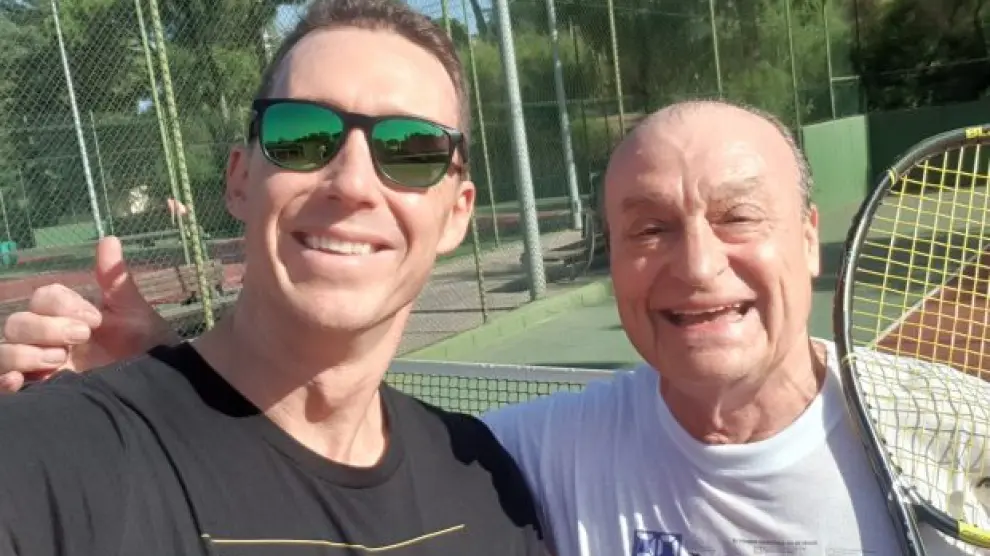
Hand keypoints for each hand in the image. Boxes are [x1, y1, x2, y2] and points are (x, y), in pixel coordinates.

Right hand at [0, 236, 178, 391]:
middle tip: (80, 338)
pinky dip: (3, 380)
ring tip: (59, 361)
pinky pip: (1, 382)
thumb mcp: (134, 314)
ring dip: (23, 353)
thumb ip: (116, 281)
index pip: (42, 298)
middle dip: (45, 328)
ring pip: (3, 351)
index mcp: (67, 317)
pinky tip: (19, 382)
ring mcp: (40, 367)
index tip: (94, 320)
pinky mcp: (39, 393)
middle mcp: (47, 340)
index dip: (62, 304)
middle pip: (17, 323)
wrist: (156, 387)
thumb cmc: (146, 349)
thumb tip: (109, 239)